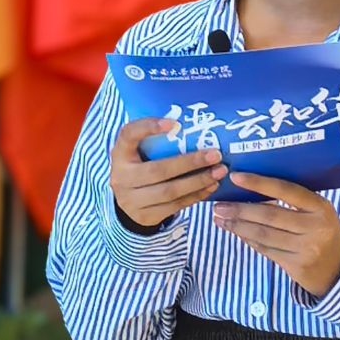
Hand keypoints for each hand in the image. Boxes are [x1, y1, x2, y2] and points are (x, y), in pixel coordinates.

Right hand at [110, 118, 228, 227]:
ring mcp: (132, 200)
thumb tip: (195, 127)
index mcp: (120, 154)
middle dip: (189, 162)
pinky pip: (175, 206)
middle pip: (157, 170)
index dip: (148, 127)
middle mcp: (122, 177)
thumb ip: (156, 142)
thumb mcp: (139, 152)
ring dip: (198, 181)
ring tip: (219, 172)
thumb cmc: (140, 167)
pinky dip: (196, 195)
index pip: (128, 135)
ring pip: (169, 191)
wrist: (126, 203)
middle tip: (215, 154)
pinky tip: (211, 186)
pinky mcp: (145, 216)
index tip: (174, 123)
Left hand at [212, 171, 339, 297]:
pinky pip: (266, 250)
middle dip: (240, 210)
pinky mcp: (297, 266)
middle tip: (219, 206)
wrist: (339, 268)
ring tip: (221, 220)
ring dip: (238, 227)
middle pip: (269, 215)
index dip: (259, 183)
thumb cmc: (322, 232)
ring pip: (264, 234)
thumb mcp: (317, 212)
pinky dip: (248, 240)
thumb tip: (252, 187)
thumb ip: (294, 201)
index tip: (235, 177)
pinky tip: (237, 233)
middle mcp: (315, 227)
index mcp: (320, 206)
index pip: (286, 190)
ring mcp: (306, 248)